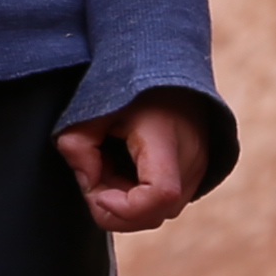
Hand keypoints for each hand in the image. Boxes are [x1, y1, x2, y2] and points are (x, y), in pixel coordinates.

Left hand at [57, 96, 213, 234]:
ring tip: (109, 165)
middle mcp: (191, 159)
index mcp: (166, 139)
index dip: (122, 208)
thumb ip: (77, 144)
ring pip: (159, 214)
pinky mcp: (197, 172)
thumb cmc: (132, 82)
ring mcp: (199, 168)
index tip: (96, 190)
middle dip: (114, 208)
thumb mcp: (94, 104)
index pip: (160, 196)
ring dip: (126, 203)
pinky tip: (125, 168)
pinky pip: (166, 203)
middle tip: (94, 174)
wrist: (168, 61)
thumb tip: (86, 180)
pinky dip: (139, 197)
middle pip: (154, 215)